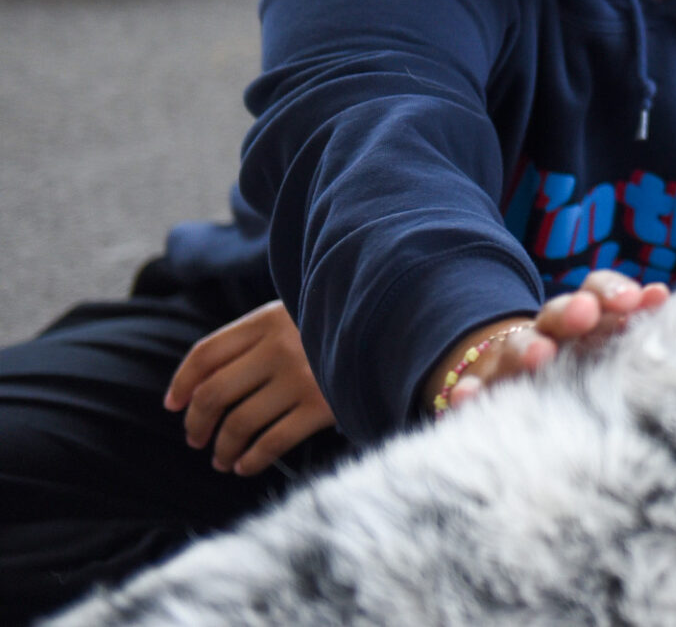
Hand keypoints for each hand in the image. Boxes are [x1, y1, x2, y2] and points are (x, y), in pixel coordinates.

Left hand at [164, 300, 334, 476]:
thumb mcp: (293, 317)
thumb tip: (194, 389)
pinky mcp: (323, 406)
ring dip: (222, 448)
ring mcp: (302, 378)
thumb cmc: (333, 329)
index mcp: (267, 320)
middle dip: (197, 423)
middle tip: (195, 439)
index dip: (181, 383)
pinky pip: (273, 441)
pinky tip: (244, 466)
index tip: (173, 405)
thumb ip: (253, 340)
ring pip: (240, 423)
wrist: (392, 328)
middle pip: (214, 393)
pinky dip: (252, 459)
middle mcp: (279, 348)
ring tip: (221, 459)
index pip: (205, 354)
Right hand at [423, 270, 668, 414]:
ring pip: (515, 348)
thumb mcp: (603, 341)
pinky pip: (470, 389)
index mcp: (581, 318)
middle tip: (584, 314)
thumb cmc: (573, 361)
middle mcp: (545, 332)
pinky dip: (469, 392)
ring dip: (527, 348)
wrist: (509, 377)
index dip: (611, 291)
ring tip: (540, 355)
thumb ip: (630, 318)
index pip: (594, 292)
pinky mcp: (479, 388)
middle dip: (570, 312)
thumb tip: (661, 294)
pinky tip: (468, 396)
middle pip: (555, 315)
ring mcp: (507, 359)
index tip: (635, 299)